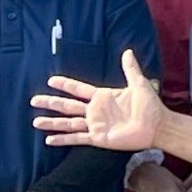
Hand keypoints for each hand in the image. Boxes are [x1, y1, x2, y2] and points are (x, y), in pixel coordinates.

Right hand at [33, 47, 162, 153]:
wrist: (157, 125)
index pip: (79, 89)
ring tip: (35, 121)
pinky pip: (78, 138)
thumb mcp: (138, 83)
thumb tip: (127, 51)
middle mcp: (96, 111)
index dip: (66, 85)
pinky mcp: (98, 138)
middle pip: (68, 106)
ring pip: (69, 123)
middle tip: (34, 100)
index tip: (51, 80)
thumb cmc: (149, 105)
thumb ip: (130, 68)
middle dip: (51, 103)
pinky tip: (49, 140)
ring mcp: (96, 125)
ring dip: (52, 123)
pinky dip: (63, 139)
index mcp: (102, 96)